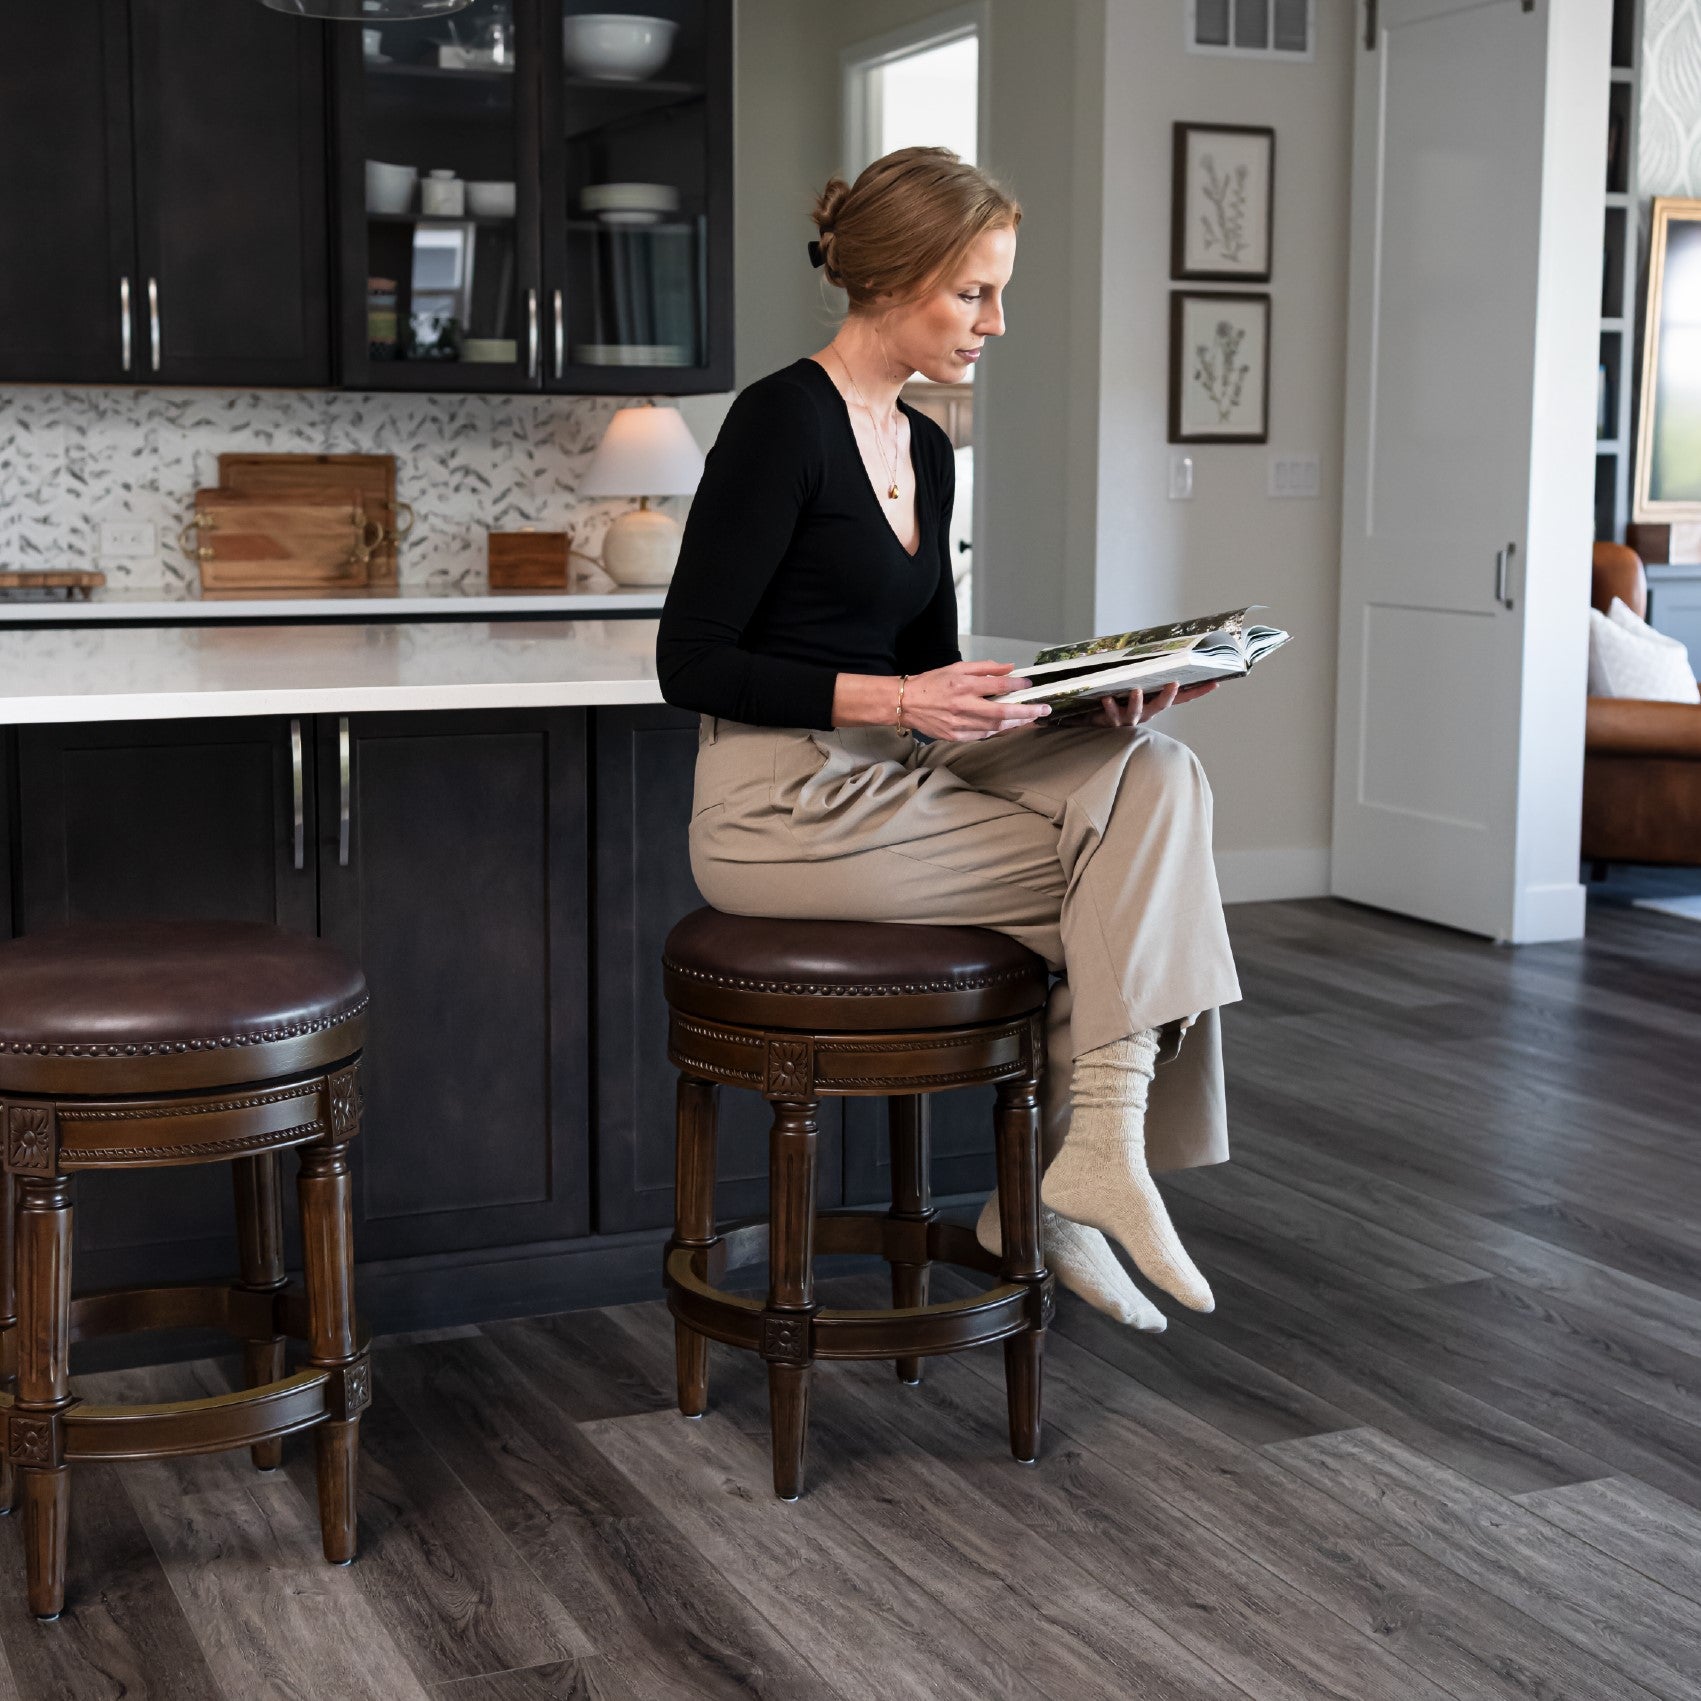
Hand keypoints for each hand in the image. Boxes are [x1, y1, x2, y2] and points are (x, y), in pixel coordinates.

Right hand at [901, 660, 1053, 740]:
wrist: (906, 703)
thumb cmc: (932, 683)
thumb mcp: (957, 668)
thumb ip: (984, 668)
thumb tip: (1009, 668)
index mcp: (963, 685)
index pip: (998, 685)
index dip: (1017, 685)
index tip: (1029, 684)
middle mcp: (963, 705)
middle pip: (1002, 711)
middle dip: (1026, 711)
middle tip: (1044, 709)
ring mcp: (960, 724)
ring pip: (995, 726)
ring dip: (1016, 723)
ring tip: (1030, 719)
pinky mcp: (956, 736)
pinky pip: (983, 735)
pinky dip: (998, 730)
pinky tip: (1008, 726)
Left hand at [1087, 678, 1218, 728]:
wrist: (1093, 719)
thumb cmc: (1117, 697)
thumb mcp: (1134, 683)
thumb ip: (1145, 671)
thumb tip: (1158, 646)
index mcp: (1155, 702)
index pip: (1180, 697)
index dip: (1197, 691)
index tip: (1214, 682)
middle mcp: (1146, 712)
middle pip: (1160, 705)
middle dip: (1167, 695)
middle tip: (1173, 683)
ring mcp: (1129, 718)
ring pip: (1136, 712)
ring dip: (1137, 702)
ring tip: (1136, 690)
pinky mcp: (1111, 721)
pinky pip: (1111, 715)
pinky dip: (1109, 706)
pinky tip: (1107, 698)